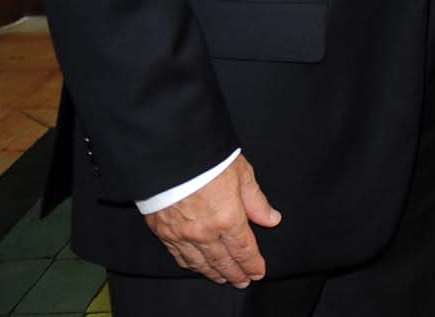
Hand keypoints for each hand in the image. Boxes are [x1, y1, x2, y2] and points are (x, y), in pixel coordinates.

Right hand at [143, 154, 280, 286]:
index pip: (244, 250)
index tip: (258, 271)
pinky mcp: (162, 231)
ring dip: (213, 273)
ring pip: (200, 263)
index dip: (252, 263)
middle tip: (242, 281)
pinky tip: (196, 266)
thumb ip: (256, 201)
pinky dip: (190, 264)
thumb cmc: (208, 160)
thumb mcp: (242, 175)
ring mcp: (181, 234)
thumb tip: (272, 218)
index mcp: (227, 218)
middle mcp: (204, 232)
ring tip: (223, 278)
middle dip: (235, 273)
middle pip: (223, 261)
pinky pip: (178, 255)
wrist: (169, 153)